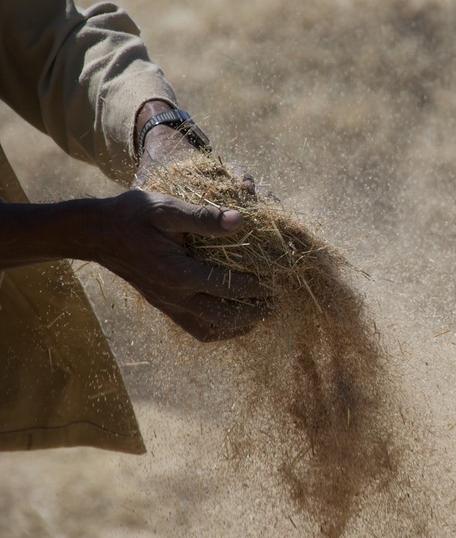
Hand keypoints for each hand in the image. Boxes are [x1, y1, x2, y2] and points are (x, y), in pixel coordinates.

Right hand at [89, 190, 270, 341]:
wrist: (94, 232)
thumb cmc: (132, 215)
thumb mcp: (166, 207)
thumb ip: (203, 216)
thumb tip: (240, 219)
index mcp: (179, 273)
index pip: (230, 287)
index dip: (258, 286)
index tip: (278, 279)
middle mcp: (174, 296)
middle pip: (224, 317)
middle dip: (254, 311)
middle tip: (276, 301)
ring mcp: (167, 304)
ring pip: (209, 330)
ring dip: (238, 325)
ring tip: (260, 313)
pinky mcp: (162, 305)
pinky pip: (194, 329)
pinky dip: (217, 329)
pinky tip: (231, 319)